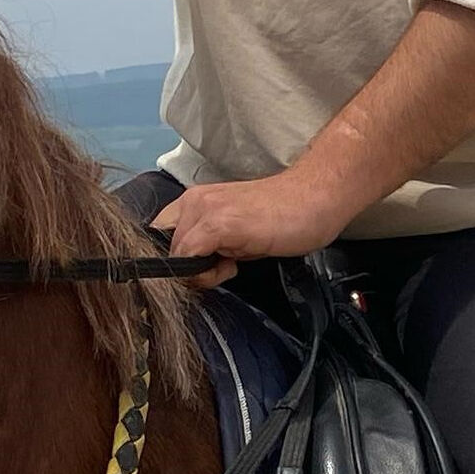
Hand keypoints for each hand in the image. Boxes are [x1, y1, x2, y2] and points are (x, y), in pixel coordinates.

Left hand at [148, 170, 356, 283]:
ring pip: (175, 257)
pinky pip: (189, 257)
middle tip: (223, 268)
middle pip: (163, 251)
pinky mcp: (219, 223)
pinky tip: (233, 266)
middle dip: (187, 271)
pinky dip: (205, 273)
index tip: (197, 275)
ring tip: (232, 264)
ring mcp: (204, 209)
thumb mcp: (236, 237)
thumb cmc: (283, 218)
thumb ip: (209, 249)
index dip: (172, 264)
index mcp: (194, 203)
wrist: (316, 198)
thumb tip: (190, 274)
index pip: (158, 239)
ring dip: (199, 273)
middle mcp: (193, 201)